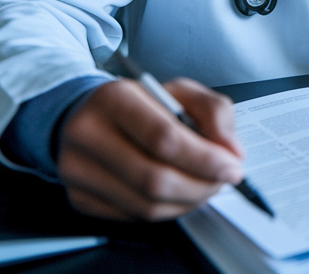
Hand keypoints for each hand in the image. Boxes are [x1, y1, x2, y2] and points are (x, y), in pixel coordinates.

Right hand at [56, 77, 244, 220]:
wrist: (87, 116)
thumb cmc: (139, 104)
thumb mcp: (180, 92)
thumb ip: (213, 112)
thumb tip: (231, 150)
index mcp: (113, 99)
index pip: (164, 138)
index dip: (204, 159)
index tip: (231, 166)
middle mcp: (88, 134)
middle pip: (155, 179)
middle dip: (201, 185)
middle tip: (222, 179)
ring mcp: (78, 170)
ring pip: (146, 206)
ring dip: (187, 202)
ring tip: (204, 185)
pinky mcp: (79, 198)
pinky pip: (134, 216)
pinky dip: (166, 210)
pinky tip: (176, 193)